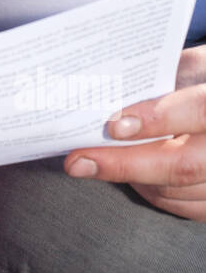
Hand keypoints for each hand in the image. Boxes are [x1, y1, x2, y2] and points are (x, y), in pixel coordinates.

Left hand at [63, 43, 205, 219]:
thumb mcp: (199, 65)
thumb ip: (165, 75)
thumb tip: (111, 91)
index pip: (200, 111)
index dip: (158, 119)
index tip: (114, 124)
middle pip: (183, 166)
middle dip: (125, 164)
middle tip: (79, 160)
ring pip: (177, 191)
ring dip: (131, 178)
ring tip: (97, 160)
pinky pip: (184, 208)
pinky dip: (152, 192)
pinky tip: (131, 174)